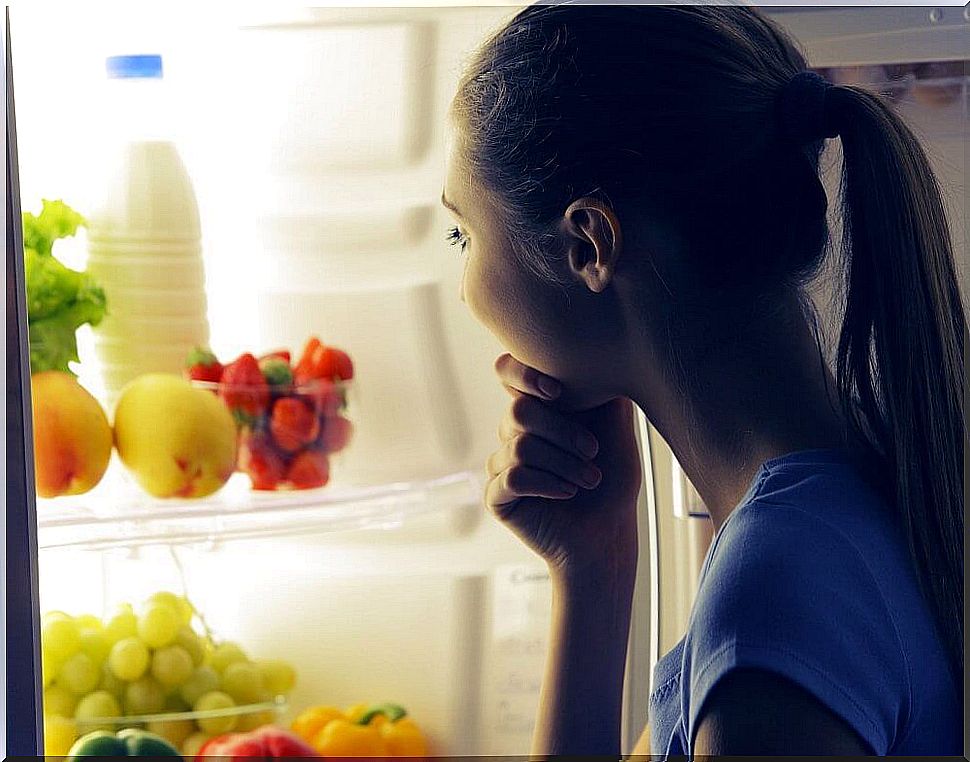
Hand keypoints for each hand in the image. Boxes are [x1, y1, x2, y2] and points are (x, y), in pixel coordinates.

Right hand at [485, 354, 642, 574]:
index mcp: (538, 408)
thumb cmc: (611, 481)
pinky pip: (513, 476)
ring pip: (520, 446)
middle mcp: (514, 433)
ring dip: (564, 463)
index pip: (507, 371)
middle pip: (519, 412)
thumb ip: (602, 390)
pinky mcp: (496, 496)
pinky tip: (568, 492)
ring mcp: (501, 464)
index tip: (557, 391)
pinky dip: (548, 483)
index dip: (522, 373)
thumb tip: (597, 355)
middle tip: (593, 453)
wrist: (608, 534)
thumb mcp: (615, 427)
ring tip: (588, 480)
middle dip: (563, 433)